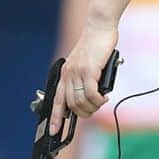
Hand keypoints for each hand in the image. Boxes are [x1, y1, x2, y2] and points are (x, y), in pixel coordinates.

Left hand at [49, 17, 117, 133]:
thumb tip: (92, 95)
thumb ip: (85, 78)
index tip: (54, 131)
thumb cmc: (96, 44)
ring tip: (100, 103)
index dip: (55, 118)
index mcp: (65, 74)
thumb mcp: (86, 63)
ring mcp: (77, 73)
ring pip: (80, 101)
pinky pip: (91, 93)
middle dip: (83, 113)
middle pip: (71, 105)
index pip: (56, 101)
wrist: (100, 27)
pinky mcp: (89, 70)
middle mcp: (68, 75)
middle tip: (93, 110)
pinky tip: (103, 97)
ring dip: (92, 107)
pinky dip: (98, 99)